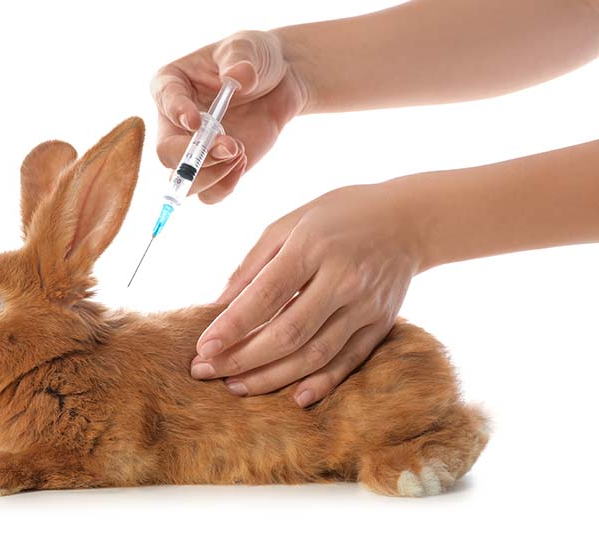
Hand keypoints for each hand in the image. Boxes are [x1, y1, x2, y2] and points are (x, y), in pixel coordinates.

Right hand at [151, 30, 307, 202]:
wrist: (280, 81)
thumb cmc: (254, 57)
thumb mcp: (248, 47)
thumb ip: (240, 59)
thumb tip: (239, 77)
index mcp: (170, 85)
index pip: (165, 101)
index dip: (177, 113)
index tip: (197, 121)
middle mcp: (173, 122)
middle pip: (166, 153)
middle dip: (195, 157)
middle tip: (229, 146)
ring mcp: (193, 150)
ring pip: (184, 183)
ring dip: (212, 175)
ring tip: (240, 152)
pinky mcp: (215, 169)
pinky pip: (209, 195)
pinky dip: (225, 186)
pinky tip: (243, 162)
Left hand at [190, 182, 422, 405]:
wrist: (409, 218)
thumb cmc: (338, 215)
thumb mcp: (289, 223)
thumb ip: (252, 264)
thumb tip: (217, 306)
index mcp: (313, 246)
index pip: (266, 295)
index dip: (232, 326)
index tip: (203, 348)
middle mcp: (343, 278)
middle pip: (289, 332)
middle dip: (243, 358)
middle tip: (207, 371)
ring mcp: (366, 304)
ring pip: (316, 354)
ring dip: (272, 377)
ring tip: (236, 386)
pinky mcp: (382, 323)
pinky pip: (350, 361)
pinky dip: (323, 383)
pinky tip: (295, 397)